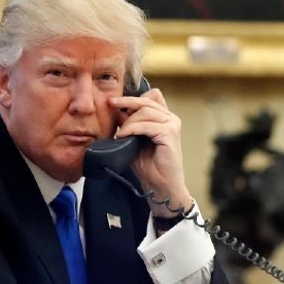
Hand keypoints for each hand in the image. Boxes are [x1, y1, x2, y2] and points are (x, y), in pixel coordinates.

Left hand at [109, 87, 192, 217]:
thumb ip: (129, 125)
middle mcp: (171, 118)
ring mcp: (172, 125)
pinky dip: (132, 129)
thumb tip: (117, 111)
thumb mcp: (134, 141)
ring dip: (128, 121)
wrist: (160, 187)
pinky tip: (123, 136)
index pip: (152, 96)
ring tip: (119, 133)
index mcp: (164, 118)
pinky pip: (147, 125)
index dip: (134, 97)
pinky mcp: (170, 134)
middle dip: (126, 101)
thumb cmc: (149, 167)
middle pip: (147, 100)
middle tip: (110, 103)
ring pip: (145, 111)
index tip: (115, 102)